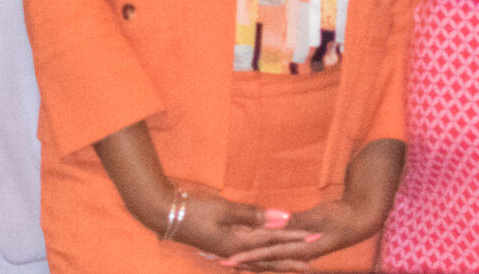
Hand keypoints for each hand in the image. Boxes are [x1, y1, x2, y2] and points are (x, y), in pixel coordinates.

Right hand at [161, 189, 318, 264]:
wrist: (165, 215)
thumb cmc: (195, 209)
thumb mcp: (225, 209)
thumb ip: (252, 215)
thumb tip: (280, 218)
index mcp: (238, 244)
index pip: (272, 240)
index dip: (293, 237)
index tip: (312, 238)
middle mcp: (234, 254)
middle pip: (268, 259)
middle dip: (290, 259)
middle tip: (310, 266)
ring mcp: (227, 254)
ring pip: (258, 263)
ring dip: (276, 265)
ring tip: (292, 268)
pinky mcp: (221, 249)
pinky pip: (246, 260)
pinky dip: (259, 263)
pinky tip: (262, 263)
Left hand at [221, 193, 384, 269]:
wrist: (361, 219)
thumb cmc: (343, 218)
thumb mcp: (321, 217)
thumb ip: (298, 221)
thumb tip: (276, 223)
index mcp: (301, 248)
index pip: (268, 254)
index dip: (248, 257)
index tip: (229, 260)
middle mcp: (297, 252)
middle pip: (265, 258)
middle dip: (244, 260)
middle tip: (221, 262)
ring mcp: (299, 248)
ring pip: (269, 255)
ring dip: (251, 257)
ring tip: (230, 259)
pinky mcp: (301, 241)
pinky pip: (278, 248)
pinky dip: (264, 249)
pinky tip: (254, 248)